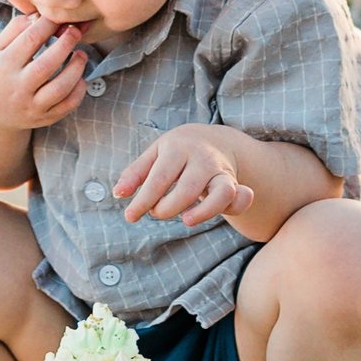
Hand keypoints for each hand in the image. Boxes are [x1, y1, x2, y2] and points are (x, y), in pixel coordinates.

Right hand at [0, 9, 91, 132]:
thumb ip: (15, 29)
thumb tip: (39, 15)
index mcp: (4, 66)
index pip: (30, 40)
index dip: (48, 24)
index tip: (58, 17)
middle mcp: (18, 88)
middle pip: (47, 64)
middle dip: (66, 43)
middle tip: (75, 31)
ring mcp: (32, 106)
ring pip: (60, 88)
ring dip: (76, 68)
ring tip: (81, 54)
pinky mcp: (44, 118)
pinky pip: (68, 106)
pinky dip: (79, 90)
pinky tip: (79, 77)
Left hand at [116, 124, 252, 232]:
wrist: (215, 139)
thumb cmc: (177, 151)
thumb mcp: (154, 154)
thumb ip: (135, 173)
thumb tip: (118, 194)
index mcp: (178, 147)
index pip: (159, 178)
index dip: (143, 201)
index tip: (130, 217)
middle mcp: (202, 158)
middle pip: (188, 188)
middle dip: (168, 208)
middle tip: (156, 213)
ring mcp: (221, 171)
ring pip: (221, 192)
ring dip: (204, 212)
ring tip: (186, 220)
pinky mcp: (234, 184)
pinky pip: (241, 197)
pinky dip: (239, 205)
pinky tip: (225, 211)